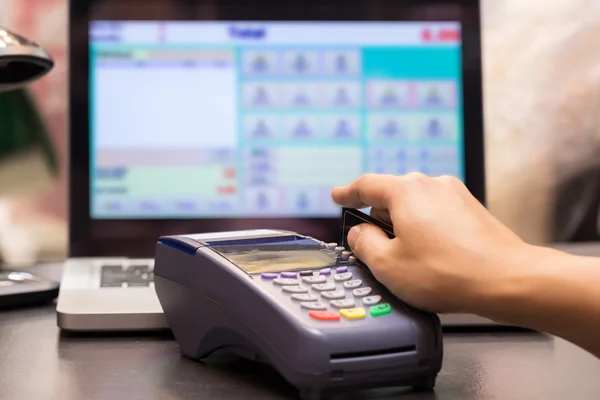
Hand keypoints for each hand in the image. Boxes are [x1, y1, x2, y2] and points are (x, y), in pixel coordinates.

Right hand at [331, 173, 533, 313]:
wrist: (507, 279)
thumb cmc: (448, 273)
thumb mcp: (388, 265)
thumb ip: (363, 244)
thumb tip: (360, 234)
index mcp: (406, 191)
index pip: (366, 185)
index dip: (347, 193)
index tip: (338, 197)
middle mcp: (431, 184)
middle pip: (392, 196)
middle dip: (379, 219)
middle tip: (374, 247)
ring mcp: (454, 194)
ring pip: (415, 206)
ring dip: (405, 227)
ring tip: (409, 259)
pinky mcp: (471, 209)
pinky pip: (436, 214)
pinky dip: (426, 230)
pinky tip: (432, 257)